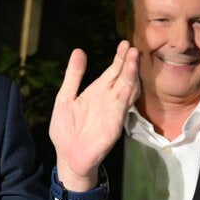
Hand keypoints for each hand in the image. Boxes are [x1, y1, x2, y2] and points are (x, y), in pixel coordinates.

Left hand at [49, 40, 139, 190]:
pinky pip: (122, 109)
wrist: (67, 156)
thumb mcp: (65, 97)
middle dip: (128, 63)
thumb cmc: (66, 130)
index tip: (125, 43)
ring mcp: (113, 112)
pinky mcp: (113, 126)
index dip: (119, 58)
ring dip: (130, 75)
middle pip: (122, 77)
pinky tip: (129, 84)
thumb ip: (73, 76)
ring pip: (126, 90)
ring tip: (134, 59)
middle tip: (133, 47)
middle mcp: (108, 100)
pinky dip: (126, 96)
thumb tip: (79, 51)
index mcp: (96, 92)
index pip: (112, 72)